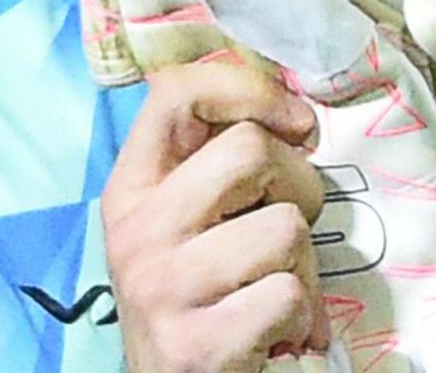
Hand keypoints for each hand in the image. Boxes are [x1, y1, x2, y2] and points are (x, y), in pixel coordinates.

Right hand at [100, 61, 333, 371]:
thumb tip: (292, 115)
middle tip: (293, 227)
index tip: (295, 123)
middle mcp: (136, 231)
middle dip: (299, 184)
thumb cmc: (202, 300)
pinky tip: (277, 335)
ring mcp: (162, 288)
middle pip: (250, 149)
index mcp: (130, 190)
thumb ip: (216, 167)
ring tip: (278, 291)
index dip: (250, 91)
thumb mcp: (187, 225)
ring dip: (305, 265)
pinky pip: (289, 295)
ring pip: (285, 226)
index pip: (177, 94)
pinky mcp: (196, 344)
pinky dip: (303, 318)